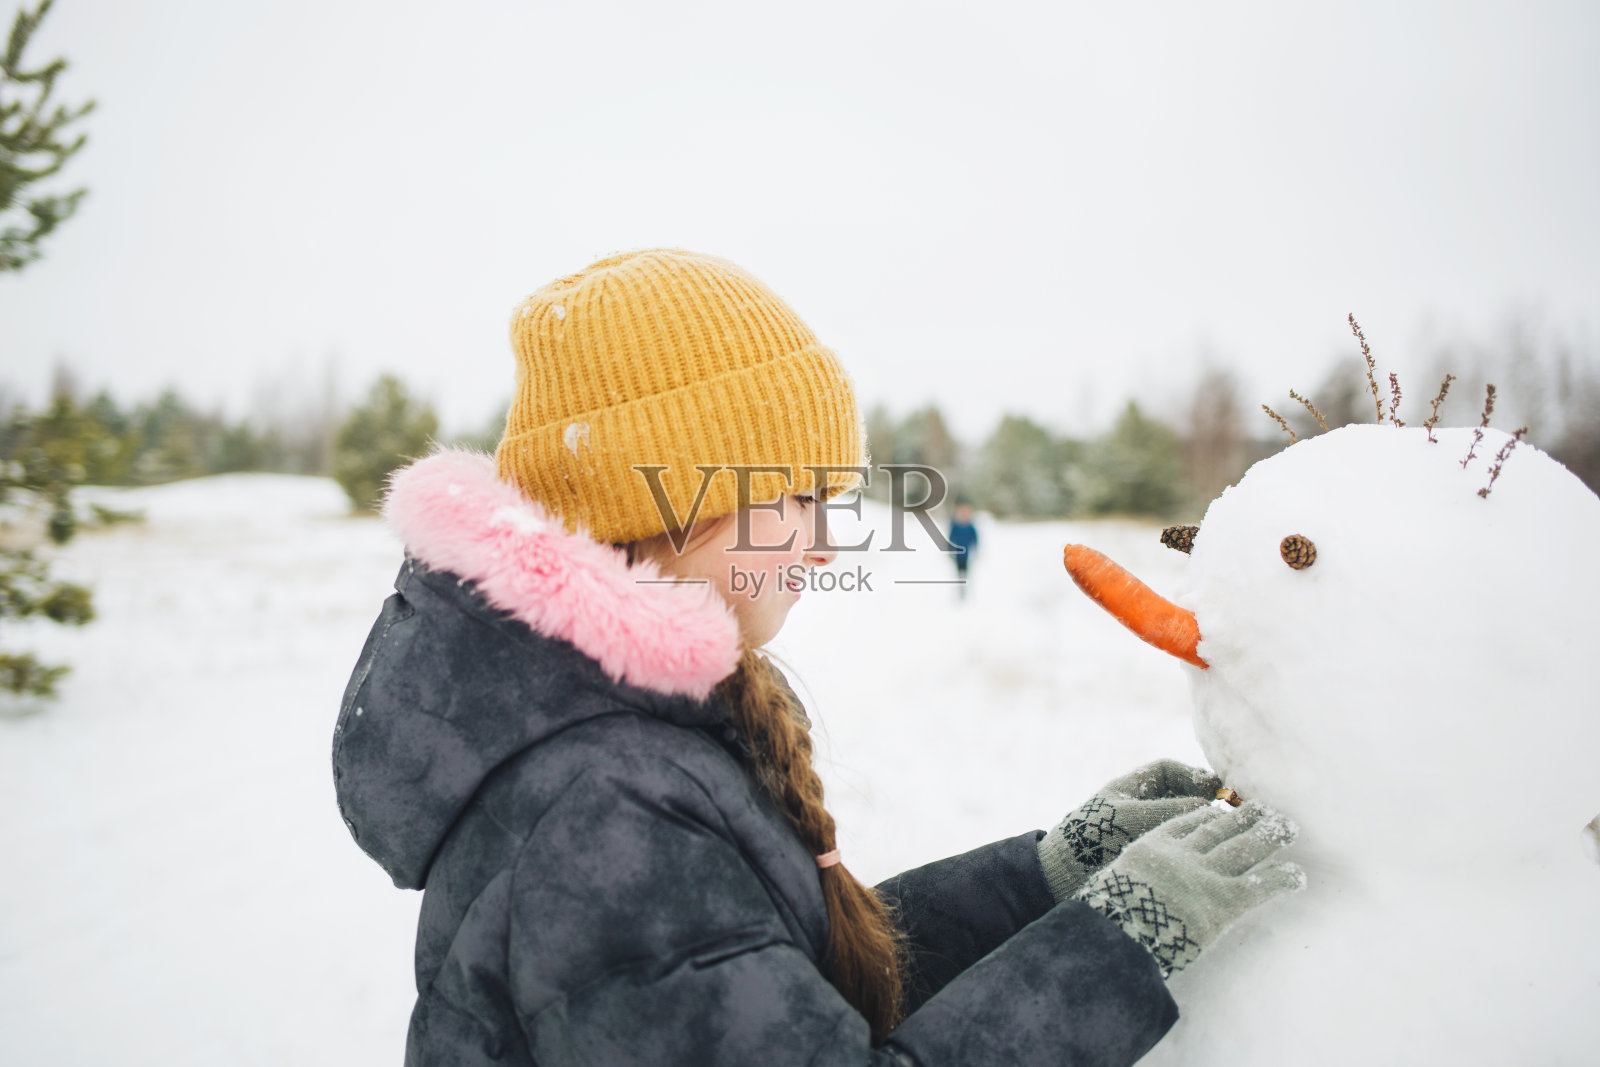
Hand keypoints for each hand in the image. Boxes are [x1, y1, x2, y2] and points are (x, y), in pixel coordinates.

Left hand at [1036, 759, 1222, 901]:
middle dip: (1202, 801)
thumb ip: (1171, 809)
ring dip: (1199, 825)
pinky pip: (1174, 843)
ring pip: (1179, 820)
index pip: (1168, 771)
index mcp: (1129, 787)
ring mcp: (1142, 830)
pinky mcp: (1146, 853)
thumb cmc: (1093, 837)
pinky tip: (1204, 854)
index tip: (1217, 788)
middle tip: (1229, 813)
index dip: (1194, 775)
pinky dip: (1190, 845)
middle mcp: (1138, 805)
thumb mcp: (1133, 817)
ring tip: (1221, 835)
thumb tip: (1210, 806)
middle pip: (1178, 795)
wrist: (1064, 874)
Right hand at [1073, 801, 1304, 976]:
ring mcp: (1205, 874)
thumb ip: (1131, 877)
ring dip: (1270, 835)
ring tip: (1289, 826)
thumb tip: (1133, 888)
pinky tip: (1298, 877)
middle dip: (1245, 817)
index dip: (1207, 813)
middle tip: (1265, 807)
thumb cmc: (1106, 914)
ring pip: (1245, 847)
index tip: (1220, 808)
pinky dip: (1283, 879)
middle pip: (1220, 827)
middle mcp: (1183, 854)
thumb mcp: (1111, 882)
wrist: (1115, 932)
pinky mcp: (1224, 900)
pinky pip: (1262, 885)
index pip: (1185, 821)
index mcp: (1153, 845)